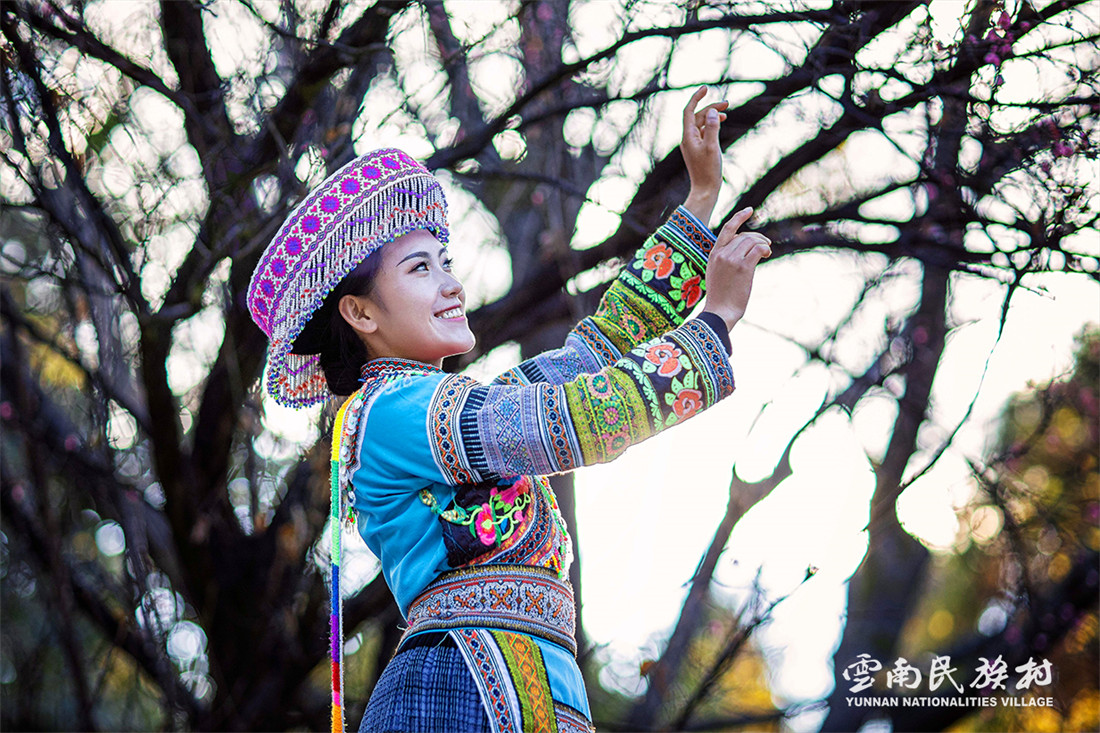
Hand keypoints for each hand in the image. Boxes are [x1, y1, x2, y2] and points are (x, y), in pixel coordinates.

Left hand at [681, 86, 727, 223]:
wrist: (705, 190)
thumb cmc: (708, 171)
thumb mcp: (712, 147)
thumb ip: (712, 128)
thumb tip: (712, 112)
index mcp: (688, 137)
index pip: (689, 111)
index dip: (696, 98)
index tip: (706, 88)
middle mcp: (688, 139)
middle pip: (697, 116)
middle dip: (710, 108)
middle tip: (727, 104)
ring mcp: (692, 145)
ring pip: (701, 124)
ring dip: (712, 116)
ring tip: (726, 113)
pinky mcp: (698, 150)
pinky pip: (703, 132)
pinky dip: (711, 126)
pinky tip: (720, 124)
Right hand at [701, 206, 770, 330]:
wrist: (719, 311)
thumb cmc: (720, 297)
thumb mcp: (717, 273)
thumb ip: (725, 259)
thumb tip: (744, 250)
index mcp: (713, 254)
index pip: (727, 229)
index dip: (739, 217)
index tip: (749, 210)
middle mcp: (721, 254)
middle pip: (744, 235)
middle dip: (758, 237)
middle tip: (766, 245)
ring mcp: (731, 260)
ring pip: (752, 241)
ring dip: (763, 244)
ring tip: (766, 252)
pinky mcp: (743, 267)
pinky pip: (758, 249)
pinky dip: (765, 249)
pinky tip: (766, 255)